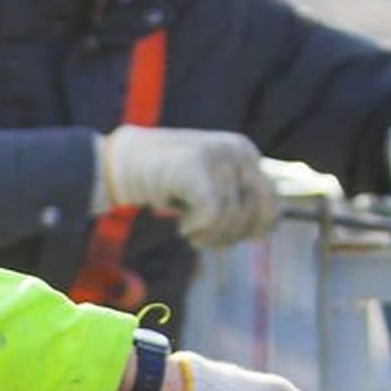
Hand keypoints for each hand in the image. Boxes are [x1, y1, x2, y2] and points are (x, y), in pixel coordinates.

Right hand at [95, 126, 279, 247]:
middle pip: (260, 212)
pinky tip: (182, 226)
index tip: (225, 237)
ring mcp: (217, 154)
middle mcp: (236, 148)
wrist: (117, 164)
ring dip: (212, 236)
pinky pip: (214, 215)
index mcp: (244, 151)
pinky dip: (199, 230)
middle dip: (235, 235)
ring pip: (234, 218)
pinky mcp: (196, 165)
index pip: (273, 203)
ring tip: (190, 234)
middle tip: (207, 241)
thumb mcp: (208, 186)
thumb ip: (237, 197)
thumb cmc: (163, 181)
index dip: (253, 230)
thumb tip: (267, 229)